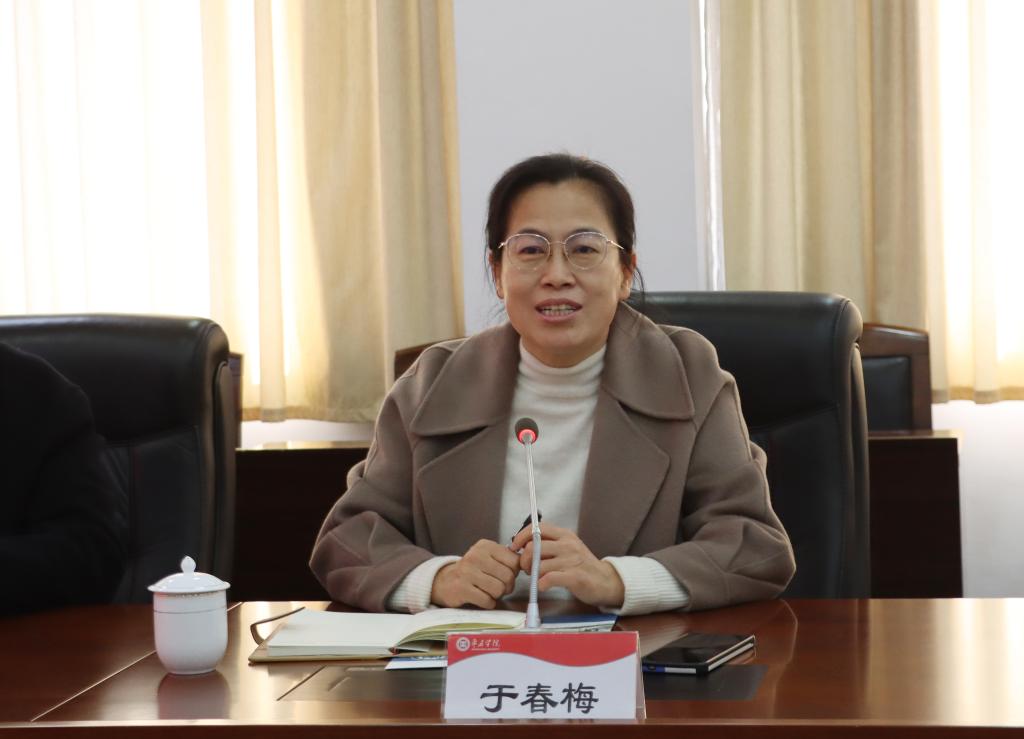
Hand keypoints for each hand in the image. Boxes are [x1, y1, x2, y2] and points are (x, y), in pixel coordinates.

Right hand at [431, 539, 520, 608]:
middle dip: (507, 586)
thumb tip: (528, 564)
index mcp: (485, 546)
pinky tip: (481, 598)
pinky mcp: (461, 588)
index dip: (515, 572)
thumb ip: (506, 559)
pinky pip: (487, 600)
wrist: (444, 581)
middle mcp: (475, 556)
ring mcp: (467, 572)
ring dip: (497, 595)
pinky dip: (488, 603)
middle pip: (508, 576)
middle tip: (499, 587)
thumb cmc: (472, 570)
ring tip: (488, 591)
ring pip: (499, 589)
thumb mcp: (487, 557)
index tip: (508, 575)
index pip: (514, 561)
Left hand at [510, 523, 624, 607]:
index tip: (515, 547)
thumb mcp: (567, 548)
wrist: (606, 581)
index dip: (522, 536)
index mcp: (564, 535)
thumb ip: (548, 545)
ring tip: (538, 578)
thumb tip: (523, 547)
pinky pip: (550, 578)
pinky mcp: (575, 577)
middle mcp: (568, 544)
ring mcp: (572, 560)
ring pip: (540, 564)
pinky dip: (542, 583)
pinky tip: (543, 586)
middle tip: (527, 569)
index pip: (538, 528)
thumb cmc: (582, 566)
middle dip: (525, 560)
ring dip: (533, 574)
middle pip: (534, 547)